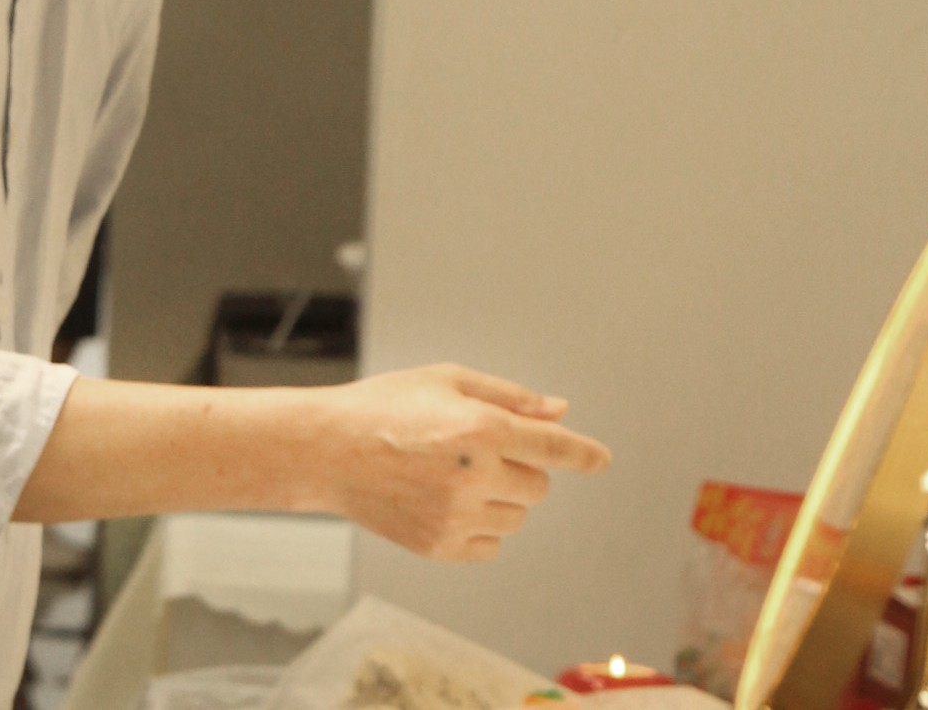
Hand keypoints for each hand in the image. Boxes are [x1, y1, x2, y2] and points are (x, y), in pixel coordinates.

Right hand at [321, 364, 610, 561]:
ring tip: (453, 475)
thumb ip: (510, 397)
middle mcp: (476, 476)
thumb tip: (560, 413)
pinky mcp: (440, 545)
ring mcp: (457, 516)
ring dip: (501, 498)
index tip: (601, 460)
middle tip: (476, 451)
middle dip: (520, 468)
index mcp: (482, 428)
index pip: (556, 448)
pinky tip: (445, 501)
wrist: (326, 450)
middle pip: (539, 486)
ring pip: (517, 517)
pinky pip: (491, 545)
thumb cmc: (385, 406)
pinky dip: (480, 526)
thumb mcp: (446, 381)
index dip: (584, 454)